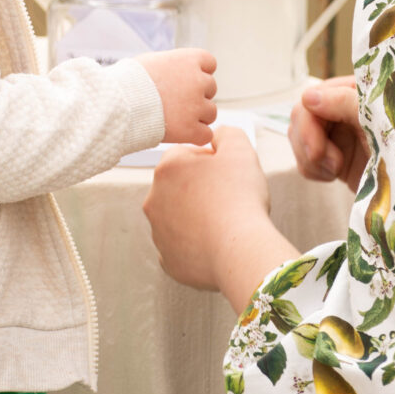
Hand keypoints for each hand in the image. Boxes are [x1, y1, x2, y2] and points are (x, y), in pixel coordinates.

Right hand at [133, 47, 217, 144]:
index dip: (197, 73)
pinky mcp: (191, 129)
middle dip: (196, 95)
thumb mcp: (152, 62)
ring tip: (174, 118)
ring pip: (210, 113)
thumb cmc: (128, 81)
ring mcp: (196, 106)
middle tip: (174, 101)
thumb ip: (172, 66)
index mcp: (189, 60)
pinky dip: (195, 136)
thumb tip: (176, 72)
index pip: (209, 64)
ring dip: (197, 116)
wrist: (117, 103)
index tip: (182, 81)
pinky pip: (205, 134)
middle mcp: (198, 81)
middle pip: (210, 88)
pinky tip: (180, 134)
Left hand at [144, 128, 293, 308]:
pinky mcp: (168, 260)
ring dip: (198, 216)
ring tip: (225, 222)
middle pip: (180, 187)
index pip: (187, 155)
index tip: (228, 174)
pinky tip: (216, 242)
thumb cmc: (240, 197)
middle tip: (229, 197)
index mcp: (167, 168)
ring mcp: (158, 232)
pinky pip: (182, 246)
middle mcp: (154, 199)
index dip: (212, 162)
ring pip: (179, 217)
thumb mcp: (240, 149)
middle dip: (201, 189)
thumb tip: (217, 135)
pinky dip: (196, 244)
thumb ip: (226, 133)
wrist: (240, 249)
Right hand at [289, 76, 368, 187]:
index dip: (309, 125)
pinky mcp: (333, 157)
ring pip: (297, 138)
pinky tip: (332, 176)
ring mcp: (336, 133)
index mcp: (352, 91)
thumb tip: (308, 96)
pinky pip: (304, 159)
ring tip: (336, 171)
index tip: (320, 151)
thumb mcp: (379, 120)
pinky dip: (312, 170)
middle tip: (333, 166)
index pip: (311, 99)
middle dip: (309, 145)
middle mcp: (340, 108)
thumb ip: (344, 103)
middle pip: (299, 118)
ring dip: (310, 159)